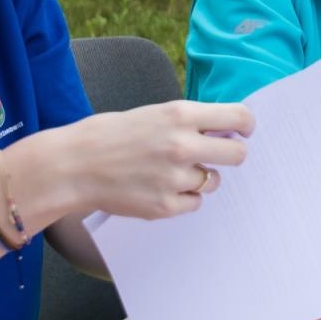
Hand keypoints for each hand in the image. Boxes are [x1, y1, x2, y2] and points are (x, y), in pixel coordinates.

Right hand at [54, 100, 254, 220]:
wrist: (74, 165)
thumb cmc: (112, 135)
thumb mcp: (155, 113)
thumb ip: (190, 121)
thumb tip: (226, 130)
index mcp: (180, 115)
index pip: (238, 117)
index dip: (246, 125)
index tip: (243, 130)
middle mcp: (183, 145)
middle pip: (237, 154)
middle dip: (230, 153)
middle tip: (216, 155)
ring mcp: (175, 178)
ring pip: (214, 181)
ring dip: (201, 177)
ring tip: (171, 171)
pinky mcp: (165, 206)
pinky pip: (194, 203)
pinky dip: (182, 197)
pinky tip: (159, 187)